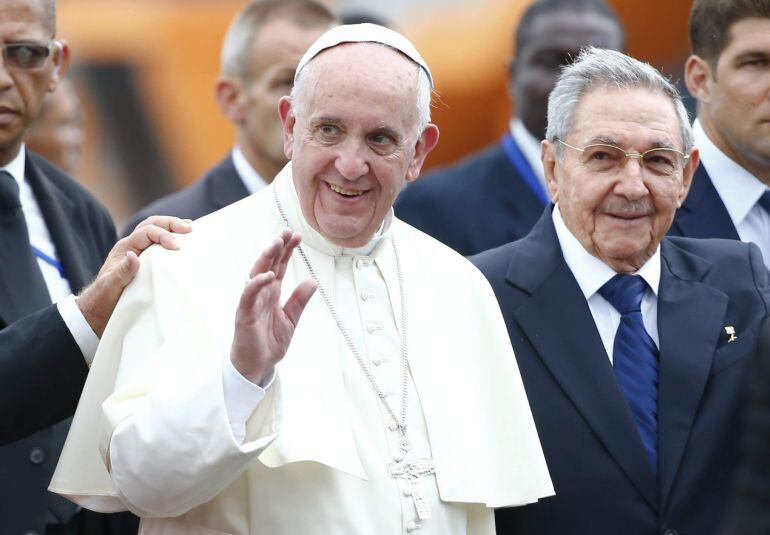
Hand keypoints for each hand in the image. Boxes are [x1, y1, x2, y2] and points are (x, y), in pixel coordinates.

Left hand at [77, 215, 192, 336]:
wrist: (100, 306)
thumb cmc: (104, 297)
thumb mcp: (111, 286)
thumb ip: (123, 271)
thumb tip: (133, 255)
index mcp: (124, 247)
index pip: (146, 232)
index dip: (163, 235)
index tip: (177, 247)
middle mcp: (132, 245)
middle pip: (152, 223)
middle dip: (171, 223)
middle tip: (189, 228)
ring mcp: (139, 250)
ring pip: (156, 228)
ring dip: (172, 227)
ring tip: (190, 228)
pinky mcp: (146, 258)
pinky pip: (159, 241)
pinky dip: (173, 236)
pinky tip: (185, 239)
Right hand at [230, 229, 316, 384]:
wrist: (257, 365)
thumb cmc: (269, 342)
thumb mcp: (291, 319)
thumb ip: (299, 300)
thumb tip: (312, 280)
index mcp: (272, 293)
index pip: (280, 267)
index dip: (287, 251)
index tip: (296, 236)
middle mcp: (261, 294)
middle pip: (268, 265)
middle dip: (277, 248)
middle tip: (286, 232)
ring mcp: (251, 302)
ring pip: (256, 274)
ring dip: (266, 259)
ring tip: (276, 244)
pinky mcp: (244, 314)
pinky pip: (249, 295)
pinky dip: (257, 284)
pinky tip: (268, 275)